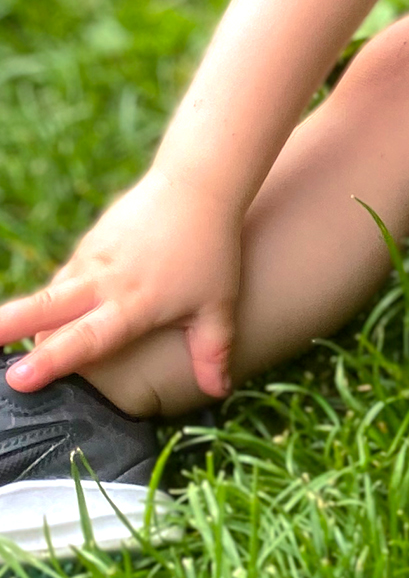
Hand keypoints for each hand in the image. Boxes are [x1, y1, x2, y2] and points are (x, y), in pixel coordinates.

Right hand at [0, 173, 242, 397]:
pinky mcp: (91, 240)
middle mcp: (104, 281)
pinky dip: (55, 295)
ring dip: (28, 316)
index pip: (85, 339)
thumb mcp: (218, 304)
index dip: (52, 360)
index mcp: (132, 303)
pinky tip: (48, 313)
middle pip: (47, 307)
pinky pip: (66, 274)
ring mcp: (93, 257)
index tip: (19, 379)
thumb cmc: (212, 248)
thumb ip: (213, 351)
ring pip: (52, 291)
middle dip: (9, 326)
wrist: (199, 185)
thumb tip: (219, 392)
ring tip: (4, 337)